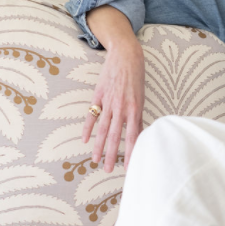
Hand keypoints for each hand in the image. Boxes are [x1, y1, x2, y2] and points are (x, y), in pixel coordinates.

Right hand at [82, 41, 145, 172]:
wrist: (126, 55)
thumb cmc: (136, 77)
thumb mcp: (140, 97)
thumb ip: (136, 116)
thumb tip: (137, 134)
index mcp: (135, 109)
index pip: (132, 136)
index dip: (130, 153)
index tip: (128, 167)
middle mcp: (121, 108)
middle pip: (115, 136)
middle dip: (111, 155)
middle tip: (107, 170)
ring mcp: (109, 102)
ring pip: (102, 129)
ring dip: (98, 146)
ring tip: (95, 160)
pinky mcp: (99, 96)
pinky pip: (91, 115)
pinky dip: (87, 128)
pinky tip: (84, 140)